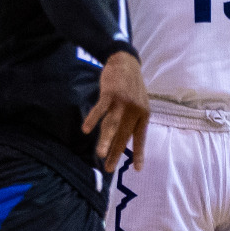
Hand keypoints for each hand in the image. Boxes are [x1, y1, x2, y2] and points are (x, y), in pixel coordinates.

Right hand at [81, 51, 149, 171]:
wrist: (126, 62)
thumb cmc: (132, 85)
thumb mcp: (140, 102)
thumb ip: (135, 118)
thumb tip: (127, 137)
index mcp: (143, 114)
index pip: (140, 137)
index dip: (139, 153)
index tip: (137, 169)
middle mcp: (134, 110)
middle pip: (123, 135)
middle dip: (116, 153)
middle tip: (108, 168)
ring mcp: (122, 102)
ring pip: (112, 125)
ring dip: (105, 140)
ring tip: (100, 154)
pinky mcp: (110, 94)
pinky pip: (100, 109)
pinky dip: (92, 119)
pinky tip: (86, 129)